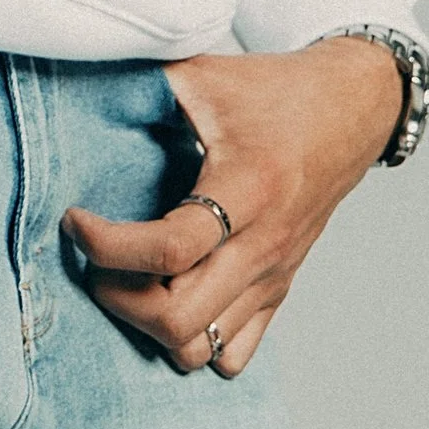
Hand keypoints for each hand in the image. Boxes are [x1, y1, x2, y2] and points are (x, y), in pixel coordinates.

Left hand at [62, 37, 402, 378]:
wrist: (352, 109)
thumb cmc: (275, 91)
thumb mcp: (207, 74)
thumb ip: (142, 83)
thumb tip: (77, 93)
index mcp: (247, 188)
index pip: (170, 249)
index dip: (107, 245)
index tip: (76, 219)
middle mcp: (263, 244)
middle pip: (178, 319)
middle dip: (118, 297)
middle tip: (97, 259)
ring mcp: (273, 274)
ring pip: (200, 348)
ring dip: (150, 325)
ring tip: (129, 281)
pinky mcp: (278, 289)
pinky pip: (233, 354)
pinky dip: (193, 342)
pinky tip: (169, 299)